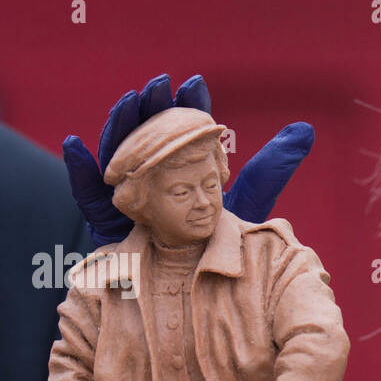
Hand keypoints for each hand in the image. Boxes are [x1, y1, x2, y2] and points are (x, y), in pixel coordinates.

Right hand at [62, 74, 315, 246]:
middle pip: (148, 136)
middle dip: (153, 109)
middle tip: (159, 86)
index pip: (184, 128)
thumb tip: (306, 129)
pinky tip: (74, 147)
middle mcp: (153, 175)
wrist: (198, 295)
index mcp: (182, 167)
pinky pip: (90, 197)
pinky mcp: (109, 225)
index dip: (188, 106)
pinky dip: (79, 172)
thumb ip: (272, 169)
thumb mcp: (250, 204)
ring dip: (120, 127)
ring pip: (120, 157)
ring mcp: (129, 197)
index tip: (195, 84)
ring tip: (128, 103)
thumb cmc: (223, 248)